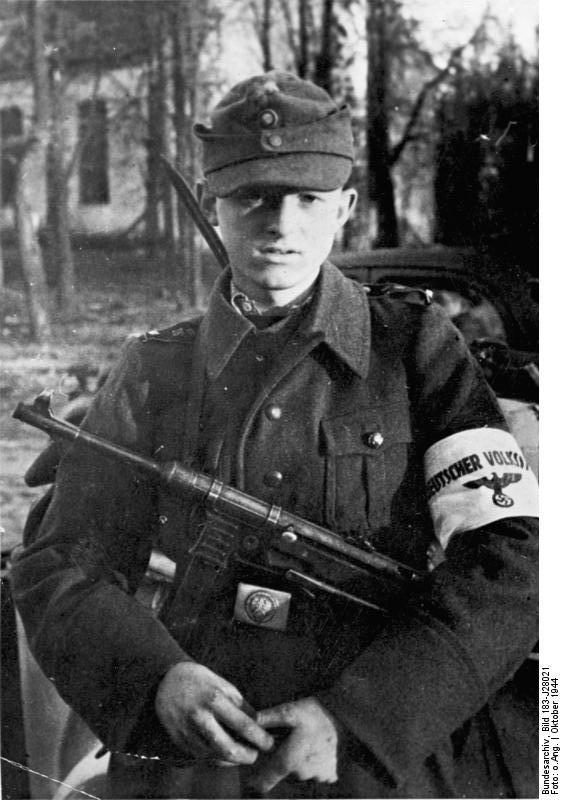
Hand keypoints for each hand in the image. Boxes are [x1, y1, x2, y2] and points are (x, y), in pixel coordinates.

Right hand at [155, 662, 273, 764]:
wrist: (166, 682)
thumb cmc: (200, 681)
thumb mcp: (222, 684)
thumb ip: (240, 704)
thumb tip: (257, 723)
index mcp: (214, 699)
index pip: (242, 725)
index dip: (259, 738)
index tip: (269, 744)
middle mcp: (200, 718)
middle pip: (228, 749)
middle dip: (247, 757)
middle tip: (255, 755)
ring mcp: (188, 732)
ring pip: (215, 757)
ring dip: (233, 760)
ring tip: (242, 754)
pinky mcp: (180, 741)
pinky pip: (202, 757)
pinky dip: (216, 758)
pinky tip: (224, 753)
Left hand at [247, 697, 341, 792]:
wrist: (346, 716)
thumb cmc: (315, 713)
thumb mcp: (288, 710)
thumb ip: (267, 719)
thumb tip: (249, 723)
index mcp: (288, 762)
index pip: (264, 782)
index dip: (255, 778)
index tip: (252, 773)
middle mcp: (301, 774)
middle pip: (283, 772)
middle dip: (280, 759)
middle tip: (286, 739)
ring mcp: (317, 776)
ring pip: (299, 772)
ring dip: (297, 761)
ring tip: (303, 740)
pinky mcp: (330, 773)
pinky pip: (316, 773)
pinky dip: (313, 764)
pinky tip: (315, 749)